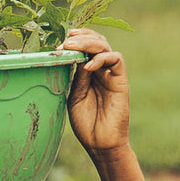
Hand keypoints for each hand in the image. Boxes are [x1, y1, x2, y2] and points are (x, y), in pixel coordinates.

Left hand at [60, 28, 128, 155]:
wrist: (100, 144)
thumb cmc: (86, 123)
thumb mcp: (75, 96)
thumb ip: (77, 77)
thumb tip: (75, 56)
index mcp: (88, 73)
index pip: (84, 48)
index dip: (73, 41)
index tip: (58, 44)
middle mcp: (100, 70)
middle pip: (96, 42)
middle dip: (81, 37)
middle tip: (66, 40)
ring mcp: (111, 74)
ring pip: (105, 46)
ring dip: (88, 42)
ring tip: (73, 46)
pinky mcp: (121, 81)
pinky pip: (116, 59)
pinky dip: (101, 58)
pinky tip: (87, 67)